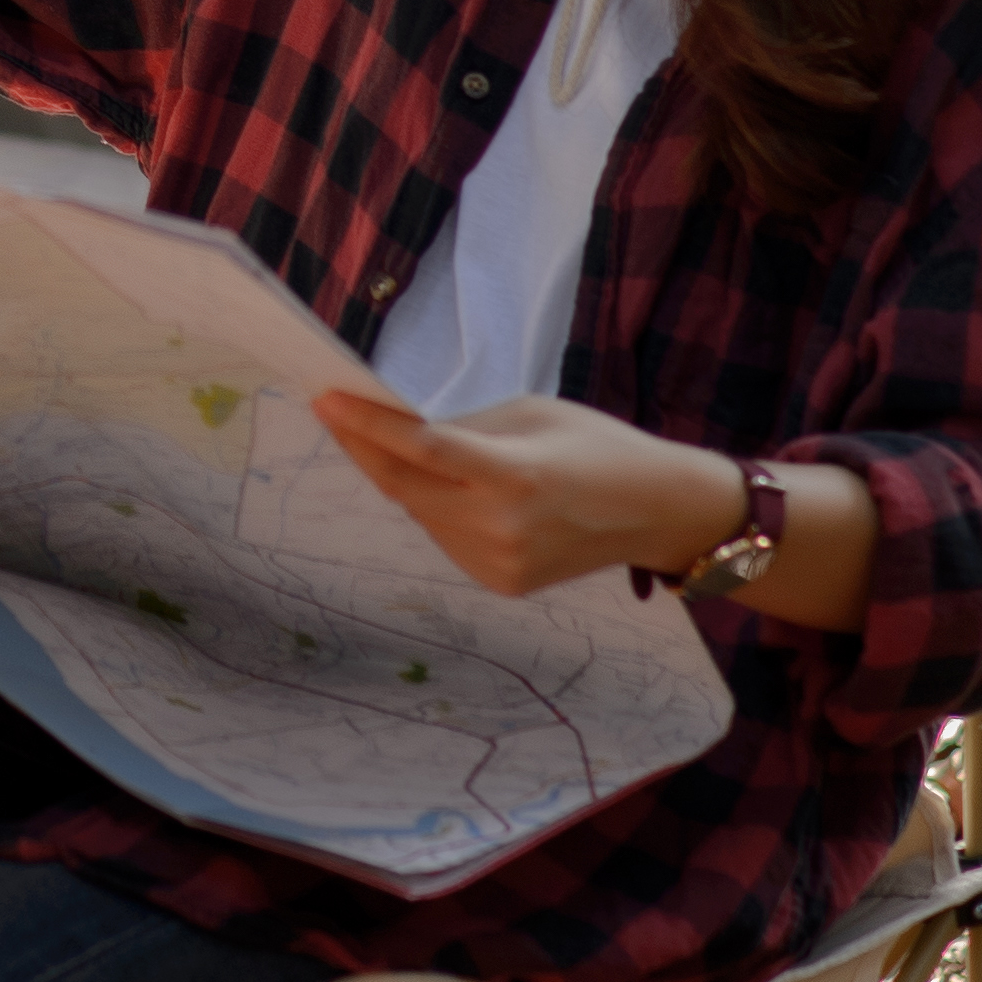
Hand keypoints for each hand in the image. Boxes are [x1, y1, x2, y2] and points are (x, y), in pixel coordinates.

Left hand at [307, 387, 740, 598]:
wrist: (655, 511)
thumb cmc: (595, 445)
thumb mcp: (530, 413)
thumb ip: (463, 425)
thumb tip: (399, 429)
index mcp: (515, 475)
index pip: (422, 449)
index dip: (368, 426)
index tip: (325, 398)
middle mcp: (503, 526)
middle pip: (405, 486)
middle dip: (365, 448)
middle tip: (335, 412)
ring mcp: (500, 562)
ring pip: (420, 513)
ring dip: (403, 478)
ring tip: (401, 446)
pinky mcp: (502, 583)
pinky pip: (445, 537)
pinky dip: (436, 508)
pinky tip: (455, 490)